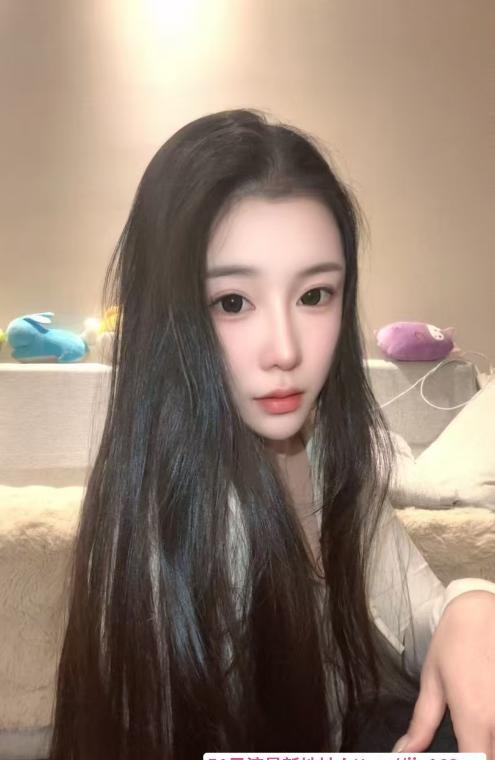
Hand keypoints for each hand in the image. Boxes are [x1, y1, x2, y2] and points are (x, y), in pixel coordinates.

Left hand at [392, 590, 494, 758]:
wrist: (483, 609)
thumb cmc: (454, 642)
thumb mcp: (433, 680)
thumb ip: (422, 723)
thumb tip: (404, 752)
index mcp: (475, 717)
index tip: (458, 754)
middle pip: (493, 756)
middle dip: (481, 753)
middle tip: (467, 740)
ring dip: (491, 741)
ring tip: (479, 730)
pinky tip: (489, 720)